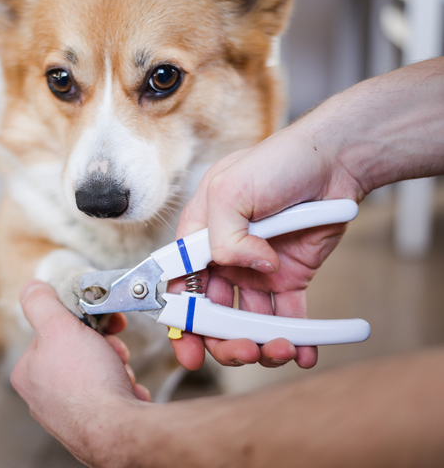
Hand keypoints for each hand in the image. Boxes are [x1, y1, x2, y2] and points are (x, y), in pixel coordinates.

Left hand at [11, 281, 149, 464]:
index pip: (53, 333)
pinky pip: (110, 398)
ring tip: (121, 375)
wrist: (118, 430)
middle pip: (77, 353)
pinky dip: (122, 391)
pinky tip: (127, 393)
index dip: (81, 324)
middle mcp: (43, 397)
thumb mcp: (59, 328)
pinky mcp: (92, 428)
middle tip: (114, 351)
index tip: (101, 324)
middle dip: (103, 349)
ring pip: (96, 375)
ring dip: (115, 368)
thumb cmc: (87, 381)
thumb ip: (42, 304)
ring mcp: (67, 415)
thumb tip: (31, 287)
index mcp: (28, 373)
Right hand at [171, 122, 362, 369]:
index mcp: (199, 238)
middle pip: (213, 313)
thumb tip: (251, 268)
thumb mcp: (232, 188)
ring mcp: (256, 271)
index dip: (180, 322)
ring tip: (282, 348)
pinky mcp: (289, 278)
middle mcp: (224, 259)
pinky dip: (296, 339)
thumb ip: (225, 235)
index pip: (179, 287)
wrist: (334, 161)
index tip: (190, 350)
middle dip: (224, 340)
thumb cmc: (278, 161)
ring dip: (261, 343)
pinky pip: (287, 316)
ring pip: (249, 321)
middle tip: (245, 350)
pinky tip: (304, 353)